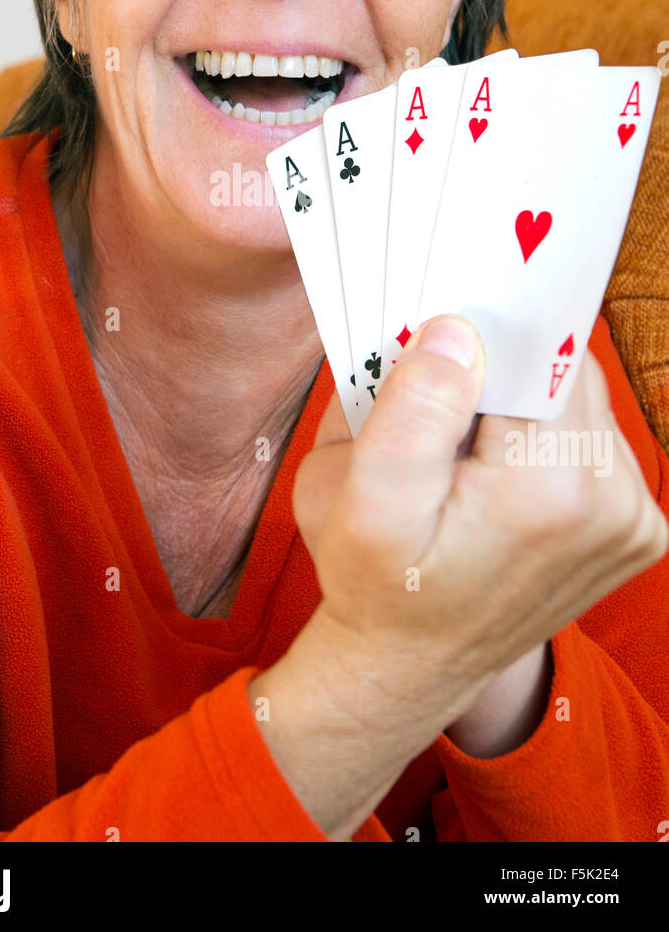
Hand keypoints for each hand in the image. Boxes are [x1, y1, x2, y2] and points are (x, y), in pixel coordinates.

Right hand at [293, 315, 667, 745]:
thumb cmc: (375, 582)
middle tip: (440, 418)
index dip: (485, 340)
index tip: (439, 360)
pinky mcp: (639, 527)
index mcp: (547, 492)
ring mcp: (636, 520)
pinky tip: (498, 478)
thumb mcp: (357, 499)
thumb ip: (410, 408)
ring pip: (579, 397)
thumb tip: (459, 329)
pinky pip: (592, 437)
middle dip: (500, 374)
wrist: (411, 665)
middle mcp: (614, 504)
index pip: (540, 350)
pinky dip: (544, 439)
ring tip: (465, 458)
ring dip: (522, 405)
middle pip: (565, 368)